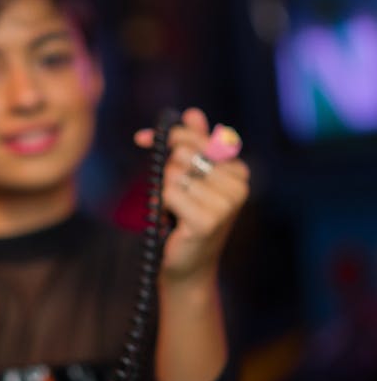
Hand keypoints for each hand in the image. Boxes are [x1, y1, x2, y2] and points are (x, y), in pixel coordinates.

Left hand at [134, 108, 248, 284]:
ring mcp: (226, 204)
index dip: (168, 136)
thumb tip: (193, 113)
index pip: (197, 137)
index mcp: (238, 170)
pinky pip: (169, 193)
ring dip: (165, 192)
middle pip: (183, 153)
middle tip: (172, 195)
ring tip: (176, 212)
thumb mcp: (191, 179)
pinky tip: (174, 221)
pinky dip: (163, 205)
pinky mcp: (207, 221)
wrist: (187, 267)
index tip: (142, 138)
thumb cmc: (186, 221)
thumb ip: (194, 145)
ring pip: (174, 174)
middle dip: (167, 171)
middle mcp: (239, 185)